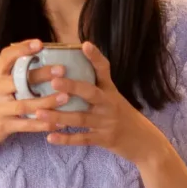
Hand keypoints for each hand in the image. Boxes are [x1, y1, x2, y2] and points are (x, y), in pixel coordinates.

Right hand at [0, 39, 67, 153]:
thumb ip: (12, 72)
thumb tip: (39, 53)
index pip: (6, 57)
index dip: (22, 49)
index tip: (39, 44)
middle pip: (18, 80)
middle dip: (41, 74)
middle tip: (61, 70)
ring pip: (25, 104)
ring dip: (47, 101)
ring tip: (66, 97)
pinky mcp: (3, 126)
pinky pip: (26, 125)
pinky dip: (44, 124)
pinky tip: (60, 122)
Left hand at [40, 42, 166, 166]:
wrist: (146, 143)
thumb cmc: (125, 118)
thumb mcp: (115, 100)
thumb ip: (97, 89)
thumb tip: (70, 76)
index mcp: (111, 91)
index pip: (104, 70)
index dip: (95, 57)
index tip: (85, 44)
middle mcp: (109, 104)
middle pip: (91, 93)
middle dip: (72, 87)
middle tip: (54, 81)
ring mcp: (107, 122)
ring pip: (81, 118)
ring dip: (59, 116)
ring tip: (40, 113)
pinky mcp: (104, 139)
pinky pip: (82, 138)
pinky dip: (66, 138)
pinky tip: (50, 138)